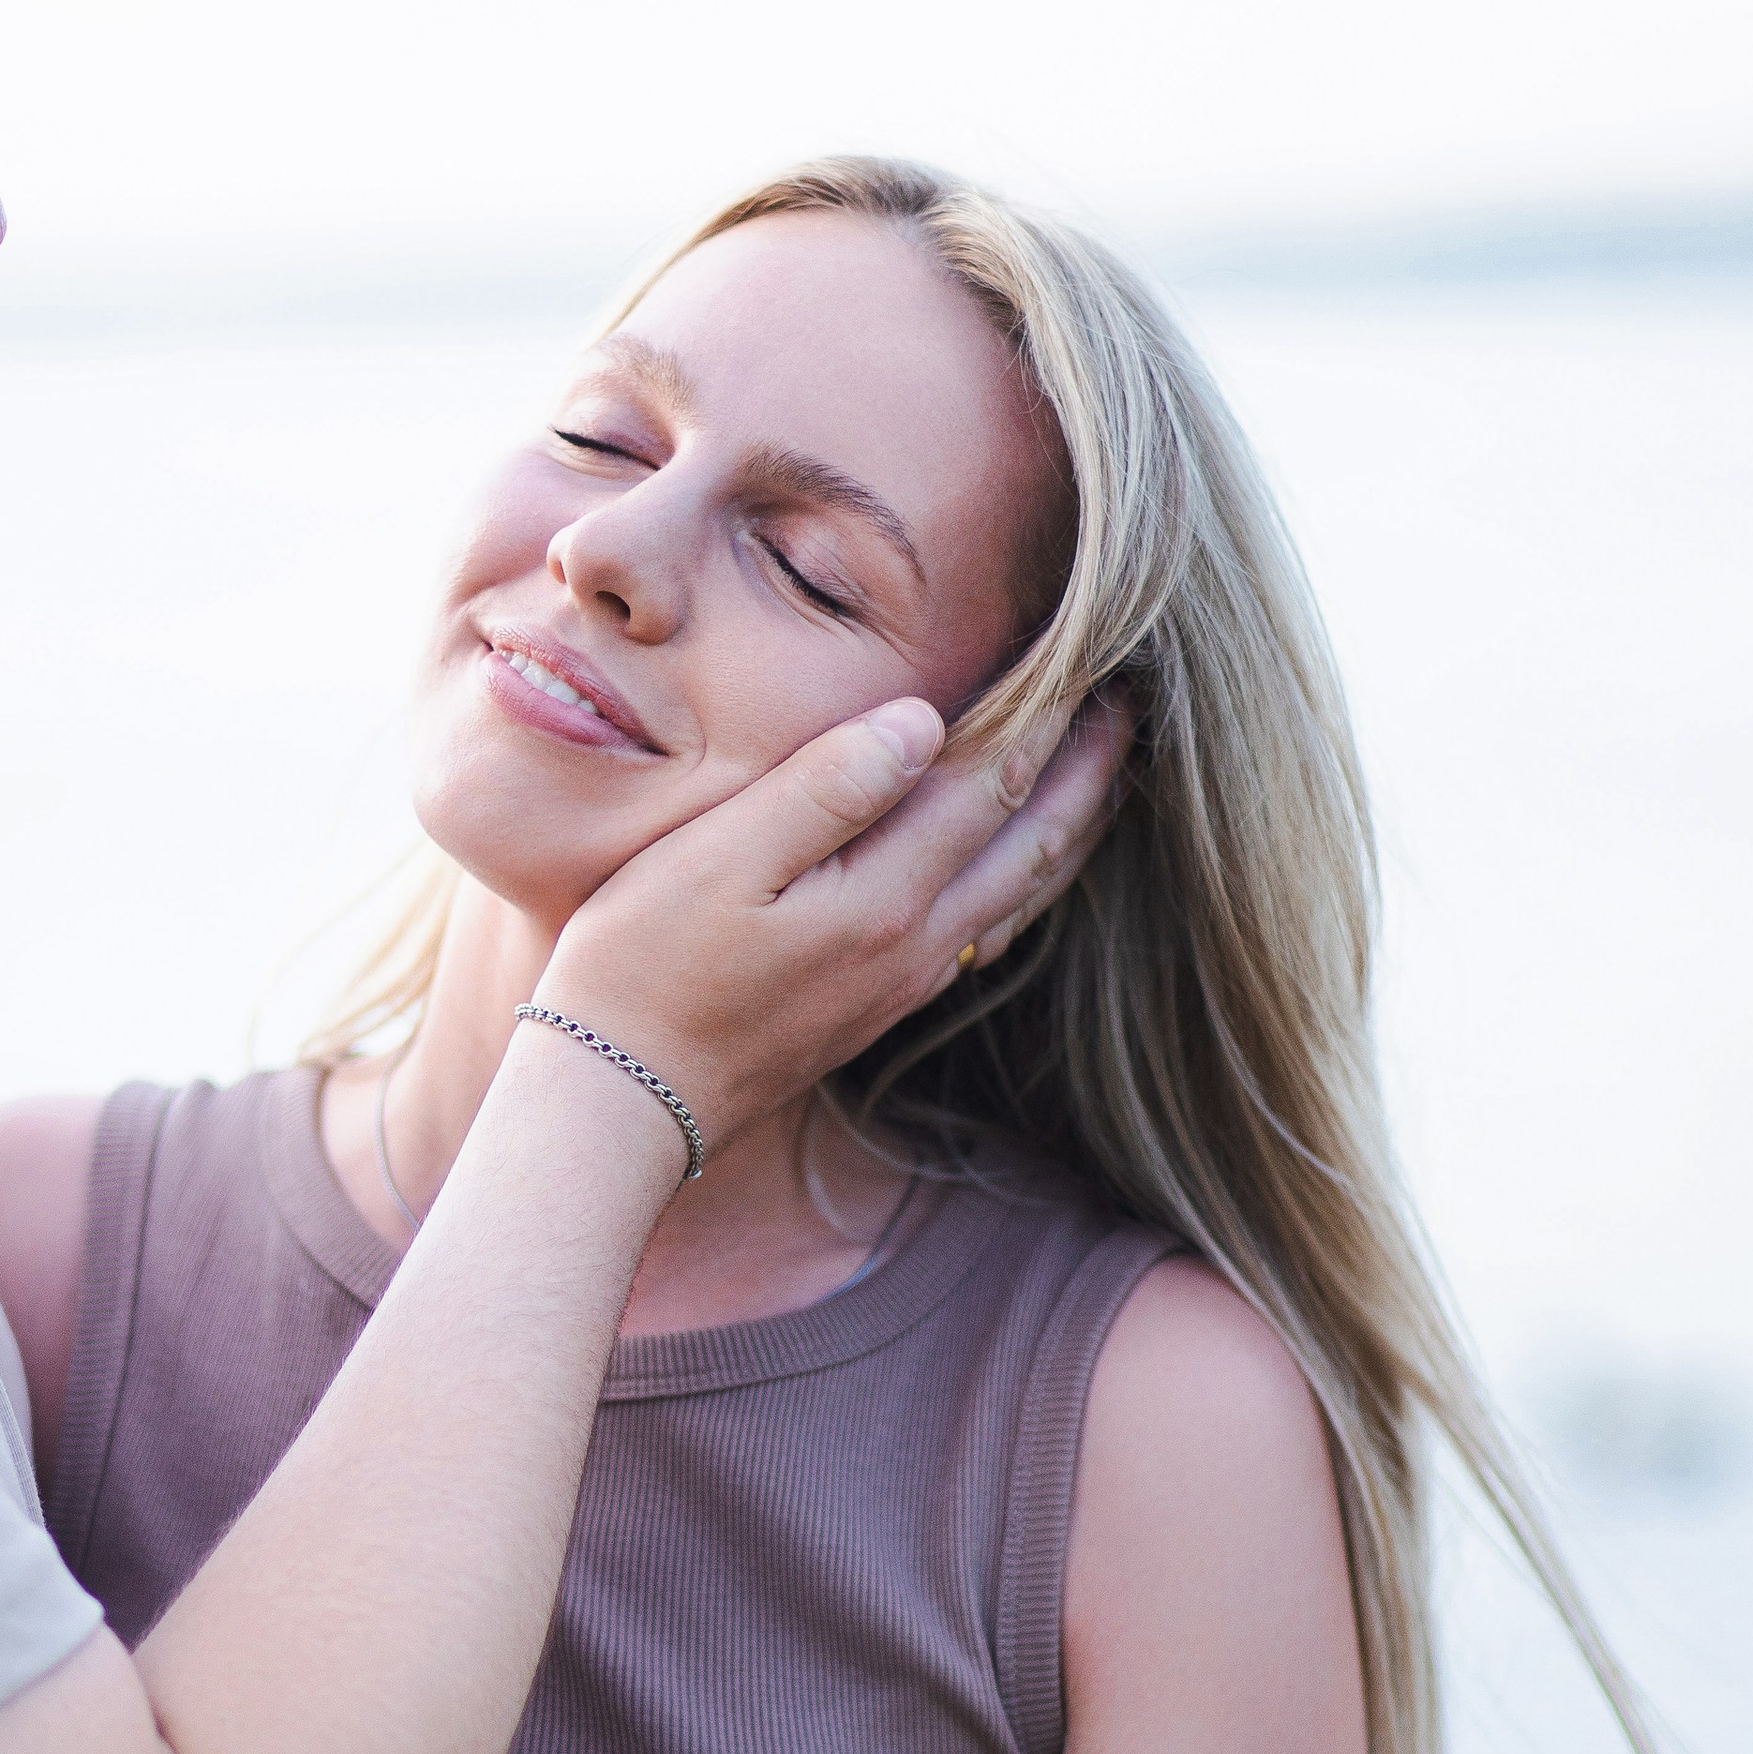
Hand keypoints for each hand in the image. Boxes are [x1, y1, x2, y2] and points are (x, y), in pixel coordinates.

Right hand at [545, 691, 1130, 1156]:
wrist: (622, 1102)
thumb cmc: (643, 965)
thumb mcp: (718, 859)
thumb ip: (825, 788)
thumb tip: (922, 720)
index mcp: (883, 896)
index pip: (993, 782)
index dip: (1047, 713)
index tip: (1092, 650)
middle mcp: (916, 945)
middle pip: (1035, 843)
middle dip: (1089, 768)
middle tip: (1130, 701)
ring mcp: (903, 983)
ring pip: (1024, 894)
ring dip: (1073, 829)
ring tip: (1104, 775)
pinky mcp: (880, 1006)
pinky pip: (991, 931)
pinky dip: (1029, 881)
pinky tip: (1026, 868)